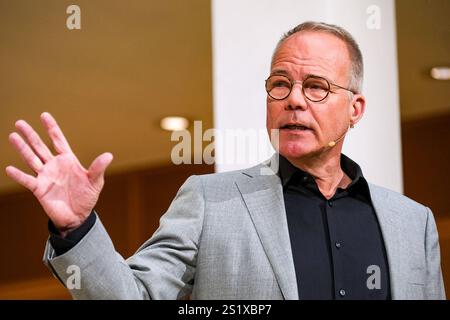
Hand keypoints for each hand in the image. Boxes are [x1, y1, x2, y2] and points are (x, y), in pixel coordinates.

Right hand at [5, 112, 112, 234]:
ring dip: (22, 149)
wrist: (78, 216)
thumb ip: (98, 168)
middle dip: (31, 135)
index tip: (44, 115)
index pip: (58, 140)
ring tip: (12, 136)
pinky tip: (10, 168)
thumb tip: (109, 155)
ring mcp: (45, 176)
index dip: (51, 128)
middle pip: (40, 146)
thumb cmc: (86, 197)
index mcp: (68, 160)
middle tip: (19, 122)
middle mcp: (54, 165)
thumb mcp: (95, 182)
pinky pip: (27, 180)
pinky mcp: (39, 189)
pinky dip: (19, 175)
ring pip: (31, 159)